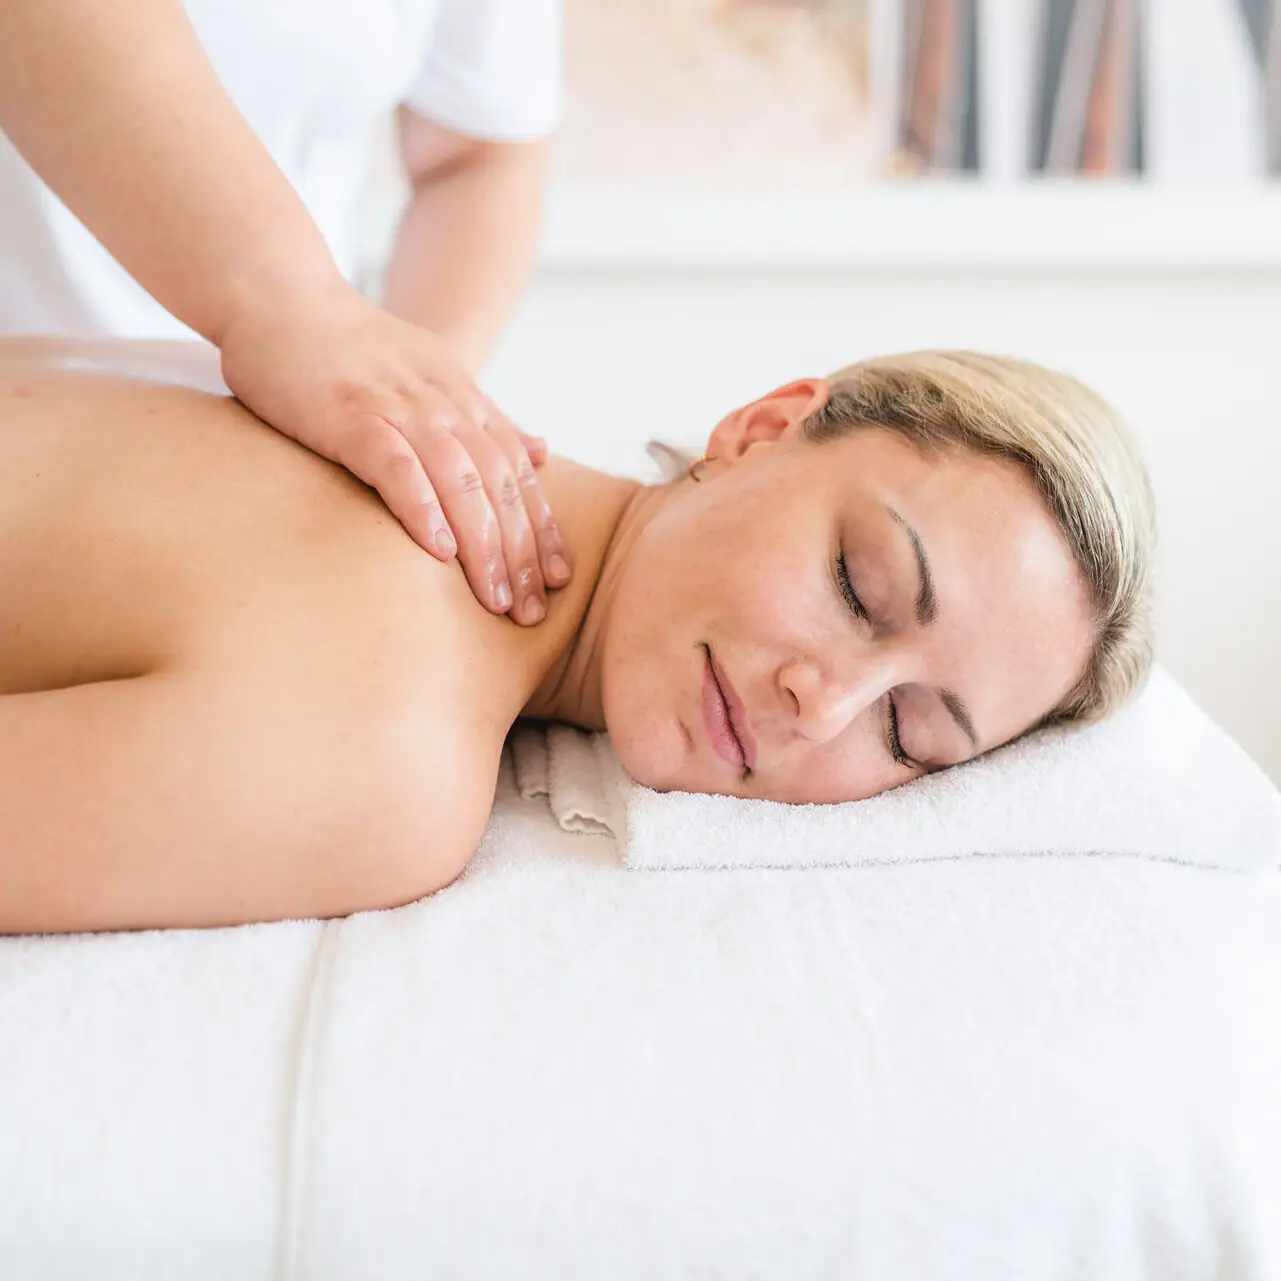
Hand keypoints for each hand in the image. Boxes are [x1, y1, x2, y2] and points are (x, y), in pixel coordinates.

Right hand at [217, 283, 569, 623]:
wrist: (280, 295)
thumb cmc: (349, 347)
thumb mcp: (433, 373)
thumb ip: (484, 419)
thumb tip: (540, 452)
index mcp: (463, 399)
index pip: (517, 471)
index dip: (541, 526)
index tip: (559, 578)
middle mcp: (443, 404)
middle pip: (497, 485)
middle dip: (520, 552)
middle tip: (532, 612)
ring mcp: (399, 408)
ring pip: (460, 481)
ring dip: (483, 544)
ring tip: (497, 599)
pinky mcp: (352, 414)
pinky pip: (397, 465)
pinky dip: (422, 507)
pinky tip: (439, 551)